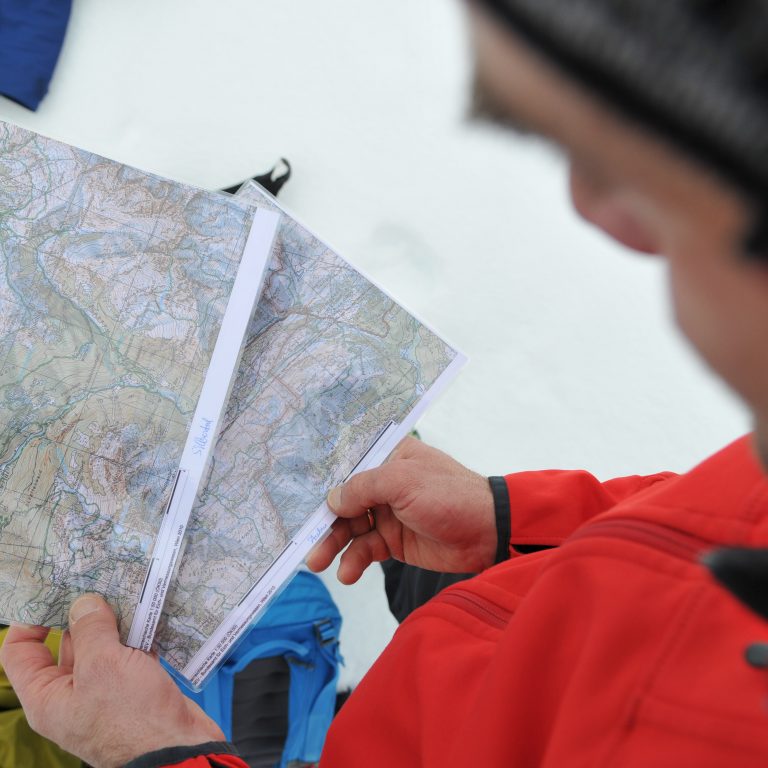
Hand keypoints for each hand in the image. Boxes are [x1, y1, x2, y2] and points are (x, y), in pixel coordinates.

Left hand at [0, 595, 223, 767]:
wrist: (176, 748)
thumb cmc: (130, 715)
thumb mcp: (103, 665)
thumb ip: (90, 629)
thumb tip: (84, 602)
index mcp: (47, 697)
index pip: (20, 653)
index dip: (30, 621)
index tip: (53, 592)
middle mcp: (71, 693)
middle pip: (66, 644)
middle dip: (81, 613)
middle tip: (97, 580)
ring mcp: (105, 690)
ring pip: (102, 646)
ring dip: (114, 621)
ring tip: (125, 589)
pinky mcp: (134, 687)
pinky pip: (129, 654)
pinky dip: (137, 634)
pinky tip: (149, 613)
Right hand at [306, 436, 496, 582]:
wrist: (488, 533)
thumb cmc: (449, 494)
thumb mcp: (402, 482)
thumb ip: (363, 487)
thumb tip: (331, 500)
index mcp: (388, 456)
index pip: (346, 466)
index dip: (321, 482)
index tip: (294, 498)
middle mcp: (384, 483)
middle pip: (343, 501)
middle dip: (323, 522)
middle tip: (305, 543)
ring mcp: (389, 513)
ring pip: (350, 528)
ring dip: (334, 545)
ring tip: (318, 563)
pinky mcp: (395, 541)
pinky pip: (366, 549)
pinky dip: (354, 561)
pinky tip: (347, 573)